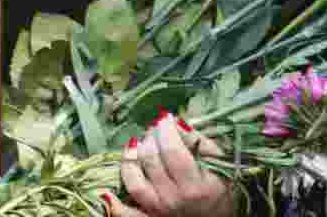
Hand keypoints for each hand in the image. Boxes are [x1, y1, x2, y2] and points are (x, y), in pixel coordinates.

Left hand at [107, 114, 235, 216]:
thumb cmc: (220, 188)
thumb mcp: (218, 162)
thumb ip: (198, 140)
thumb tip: (174, 121)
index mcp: (196, 185)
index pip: (172, 150)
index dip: (165, 129)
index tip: (165, 118)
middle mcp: (175, 200)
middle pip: (151, 160)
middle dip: (150, 138)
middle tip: (154, 130)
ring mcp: (159, 212)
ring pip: (134, 182)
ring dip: (131, 158)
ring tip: (136, 145)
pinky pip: (126, 214)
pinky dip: (114, 204)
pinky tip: (106, 191)